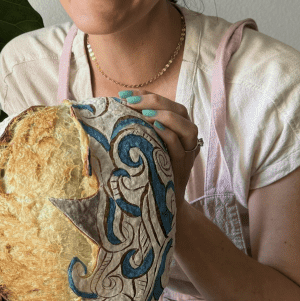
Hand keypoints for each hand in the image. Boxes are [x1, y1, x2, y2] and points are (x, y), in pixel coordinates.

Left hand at [118, 90, 199, 208]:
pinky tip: (154, 128)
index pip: (168, 104)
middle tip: (129, 102)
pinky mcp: (182, 168)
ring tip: (143, 114)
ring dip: (165, 116)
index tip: (124, 95)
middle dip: (154, 102)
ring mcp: (187, 154)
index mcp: (178, 130)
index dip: (148, 96)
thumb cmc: (147, 172)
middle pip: (180, 111)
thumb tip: (112, 110)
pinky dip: (168, 134)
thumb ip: (139, 129)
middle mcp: (187, 140)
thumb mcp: (144, 146)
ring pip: (187, 127)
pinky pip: (178, 147)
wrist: (159, 205)